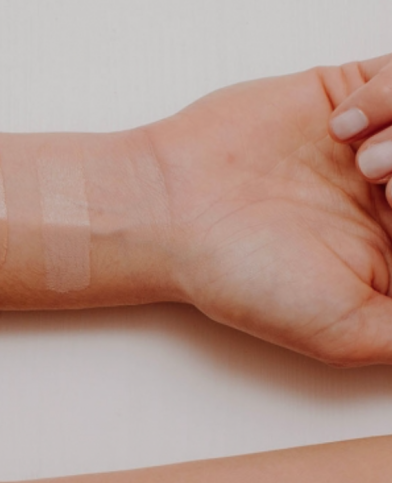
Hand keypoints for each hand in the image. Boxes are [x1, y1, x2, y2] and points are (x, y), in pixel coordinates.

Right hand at [146, 56, 390, 366]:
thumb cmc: (240, 274)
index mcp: (399, 260)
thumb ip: (406, 334)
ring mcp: (380, 147)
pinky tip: (342, 129)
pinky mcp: (355, 95)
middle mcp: (394, 205)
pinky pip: (406, 75)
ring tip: (366, 165)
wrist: (172, 211)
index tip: (396, 225)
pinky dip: (391, 95)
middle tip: (385, 193)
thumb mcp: (345, 333)